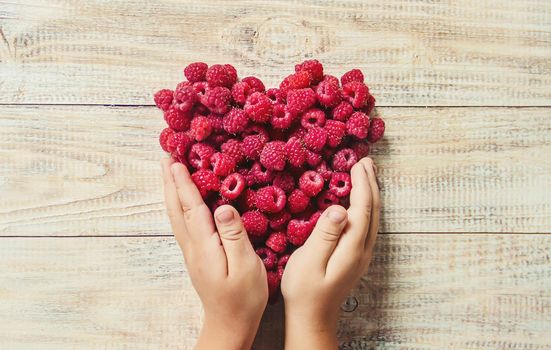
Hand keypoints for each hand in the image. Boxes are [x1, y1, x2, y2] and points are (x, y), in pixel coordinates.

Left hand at [161, 158, 267, 349]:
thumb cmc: (243, 298)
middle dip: (170, 181)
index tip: (175, 161)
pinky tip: (182, 201)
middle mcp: (192, 246)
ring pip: (176, 215)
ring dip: (171, 191)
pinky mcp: (196, 256)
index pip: (191, 208)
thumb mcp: (246, 266)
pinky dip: (178, 205)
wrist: (229, 324)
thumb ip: (234, 235)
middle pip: (176, 208)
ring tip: (169, 171)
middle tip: (165, 156)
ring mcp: (192, 252)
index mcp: (205, 246)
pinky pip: (183, 223)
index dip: (184, 183)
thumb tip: (223, 207)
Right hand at [281, 157, 379, 348]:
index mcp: (352, 248)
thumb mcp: (309, 262)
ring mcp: (361, 254)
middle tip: (366, 161)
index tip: (358, 164)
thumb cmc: (305, 291)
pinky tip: (359, 201)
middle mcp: (362, 250)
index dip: (361, 185)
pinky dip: (366, 206)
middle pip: (373, 211)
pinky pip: (367, 224)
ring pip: (373, 218)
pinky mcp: (355, 257)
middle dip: (371, 184)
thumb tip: (339, 208)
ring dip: (371, 193)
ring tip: (367, 174)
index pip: (362, 209)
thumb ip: (325, 234)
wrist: (313, 318)